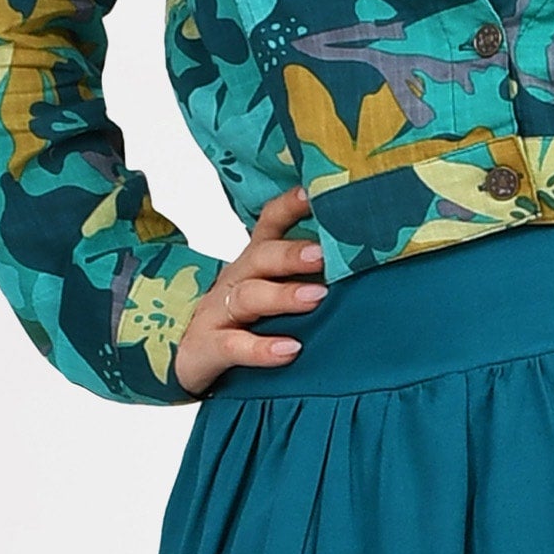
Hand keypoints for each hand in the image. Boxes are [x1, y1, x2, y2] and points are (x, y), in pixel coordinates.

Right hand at [173, 186, 328, 396]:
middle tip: (324, 254)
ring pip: (248, 296)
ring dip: (282, 295)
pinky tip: (290, 350)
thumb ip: (309, 278)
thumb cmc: (244, 322)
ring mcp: (218, 312)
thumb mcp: (272, 293)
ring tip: (316, 297)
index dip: (290, 206)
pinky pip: (233, 345)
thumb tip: (367, 264)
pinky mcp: (207, 347)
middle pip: (261, 257)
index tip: (316, 193)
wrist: (186, 360)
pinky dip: (261, 348)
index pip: (270, 224)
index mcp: (255, 261)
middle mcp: (236, 280)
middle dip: (292, 253)